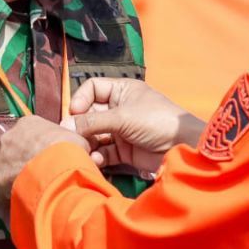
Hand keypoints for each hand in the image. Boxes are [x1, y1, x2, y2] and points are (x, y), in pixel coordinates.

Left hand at [0, 115, 89, 204]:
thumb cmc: (67, 150)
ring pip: (8, 166)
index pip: (30, 131)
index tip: (48, 154)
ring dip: (18, 174)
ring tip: (35, 185)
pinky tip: (27, 196)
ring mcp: (2, 158)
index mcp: (27, 123)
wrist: (56, 170)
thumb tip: (73, 149)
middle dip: (25, 158)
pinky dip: (14, 191)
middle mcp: (9, 137)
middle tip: (40, 170)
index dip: (40, 144)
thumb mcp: (76, 139)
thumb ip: (69, 141)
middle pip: (15, 148)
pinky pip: (5, 186)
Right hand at [68, 78, 204, 172]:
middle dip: (81, 126)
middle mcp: (119, 108)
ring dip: (88, 143)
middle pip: (90, 114)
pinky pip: (104, 152)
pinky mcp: (125, 150)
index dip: (81, 99)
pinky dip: (98, 156)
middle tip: (72, 137)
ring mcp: (122, 130)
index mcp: (122, 91)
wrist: (183, 147)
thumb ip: (92, 121)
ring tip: (82, 150)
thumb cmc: (156, 121)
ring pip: (95, 135)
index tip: (75, 113)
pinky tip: (96, 160)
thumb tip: (65, 126)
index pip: (92, 88)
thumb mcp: (122, 117)